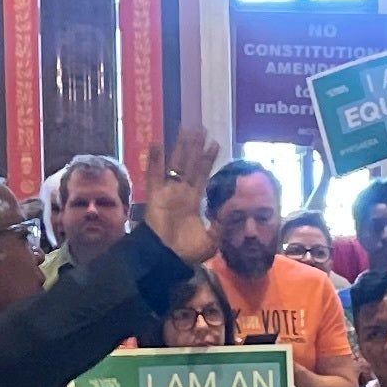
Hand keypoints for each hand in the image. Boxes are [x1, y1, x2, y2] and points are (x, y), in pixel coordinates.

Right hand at [140, 126, 224, 265]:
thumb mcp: (212, 239)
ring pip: (175, 164)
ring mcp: (168, 191)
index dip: (207, 159)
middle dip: (195, 147)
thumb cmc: (187, 250)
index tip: (214, 143)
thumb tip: (232, 213)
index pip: (202, 174)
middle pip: (190, 163)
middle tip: (201, 128)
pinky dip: (155, 160)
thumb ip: (221, 225)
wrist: (166, 257)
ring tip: (186, 129)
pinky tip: (157, 143)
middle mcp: (181, 191)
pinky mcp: (155, 195)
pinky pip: (154, 174)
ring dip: (180, 147)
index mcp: (194, 200)